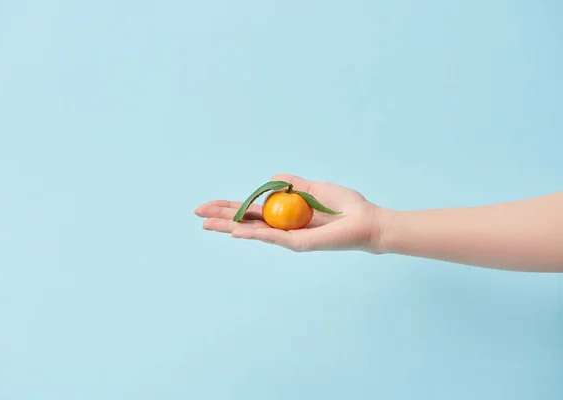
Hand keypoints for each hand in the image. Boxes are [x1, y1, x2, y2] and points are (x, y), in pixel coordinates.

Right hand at [194, 174, 382, 251]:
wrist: (366, 220)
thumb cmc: (345, 206)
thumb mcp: (315, 188)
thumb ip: (293, 184)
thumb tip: (273, 179)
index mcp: (283, 215)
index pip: (250, 212)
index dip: (228, 208)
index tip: (207, 206)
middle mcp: (282, 228)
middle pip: (245, 223)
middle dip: (221, 219)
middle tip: (197, 215)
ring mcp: (288, 238)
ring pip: (253, 232)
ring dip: (229, 228)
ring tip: (206, 225)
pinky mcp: (299, 243)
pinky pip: (273, 238)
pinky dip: (253, 234)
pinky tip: (236, 232)